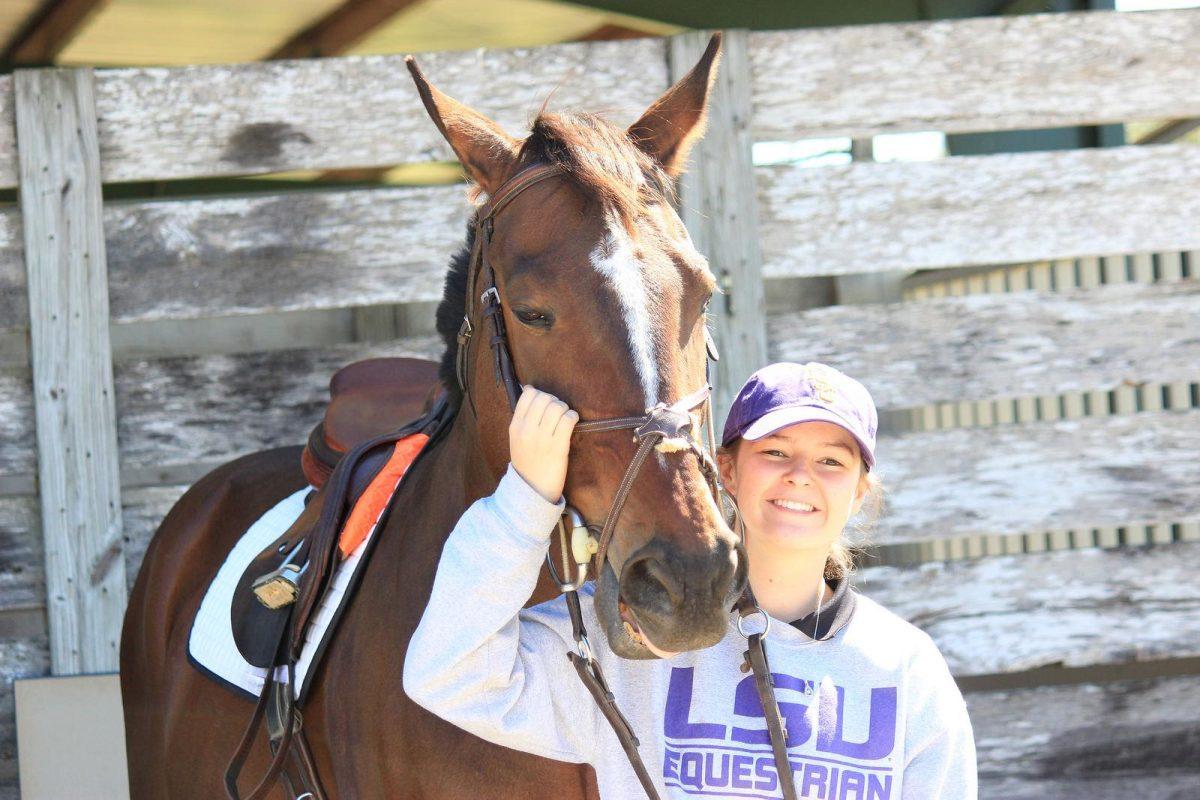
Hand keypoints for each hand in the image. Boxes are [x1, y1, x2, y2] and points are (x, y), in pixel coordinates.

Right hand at [509, 386, 578, 503]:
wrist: (533, 489)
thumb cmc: (528, 462)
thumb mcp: (516, 439)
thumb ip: (522, 417)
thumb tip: (530, 389)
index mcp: (515, 426)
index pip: (529, 395)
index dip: (541, 394)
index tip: (545, 405)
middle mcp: (527, 430)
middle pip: (545, 398)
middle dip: (555, 401)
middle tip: (558, 412)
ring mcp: (542, 439)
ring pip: (558, 406)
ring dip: (565, 409)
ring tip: (565, 418)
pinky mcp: (558, 447)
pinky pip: (568, 419)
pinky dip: (573, 417)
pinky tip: (571, 423)